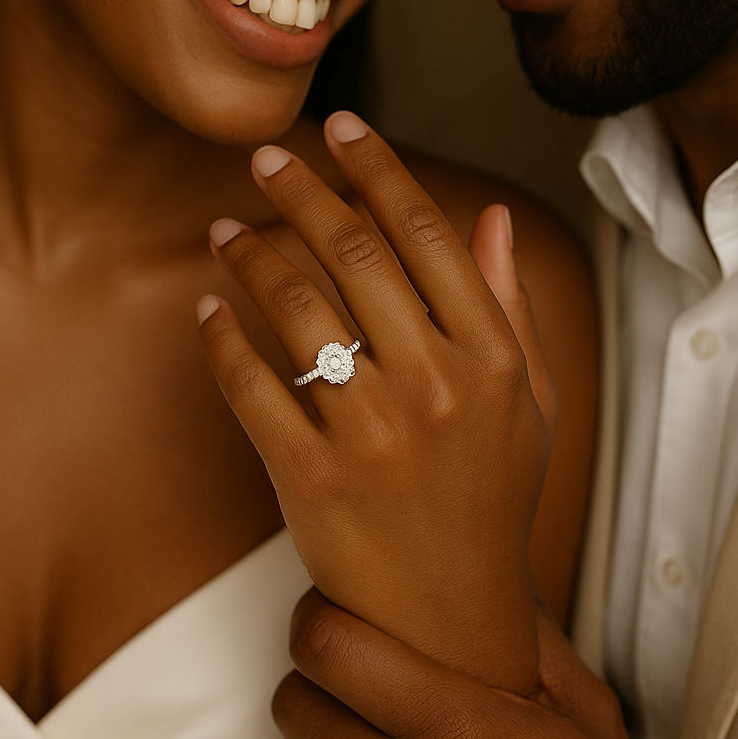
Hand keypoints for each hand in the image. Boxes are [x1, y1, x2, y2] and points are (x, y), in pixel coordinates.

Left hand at [197, 112, 555, 694]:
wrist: (449, 610)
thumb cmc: (490, 497)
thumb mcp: (529, 400)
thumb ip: (513, 306)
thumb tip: (495, 218)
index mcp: (491, 357)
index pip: (427, 234)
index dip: (379, 169)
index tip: (344, 128)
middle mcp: (436, 385)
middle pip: (355, 254)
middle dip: (303, 190)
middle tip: (267, 158)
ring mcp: (373, 432)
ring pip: (296, 309)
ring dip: (251, 253)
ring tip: (226, 227)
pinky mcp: (312, 478)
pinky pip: (251, 388)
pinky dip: (222, 339)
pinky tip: (208, 309)